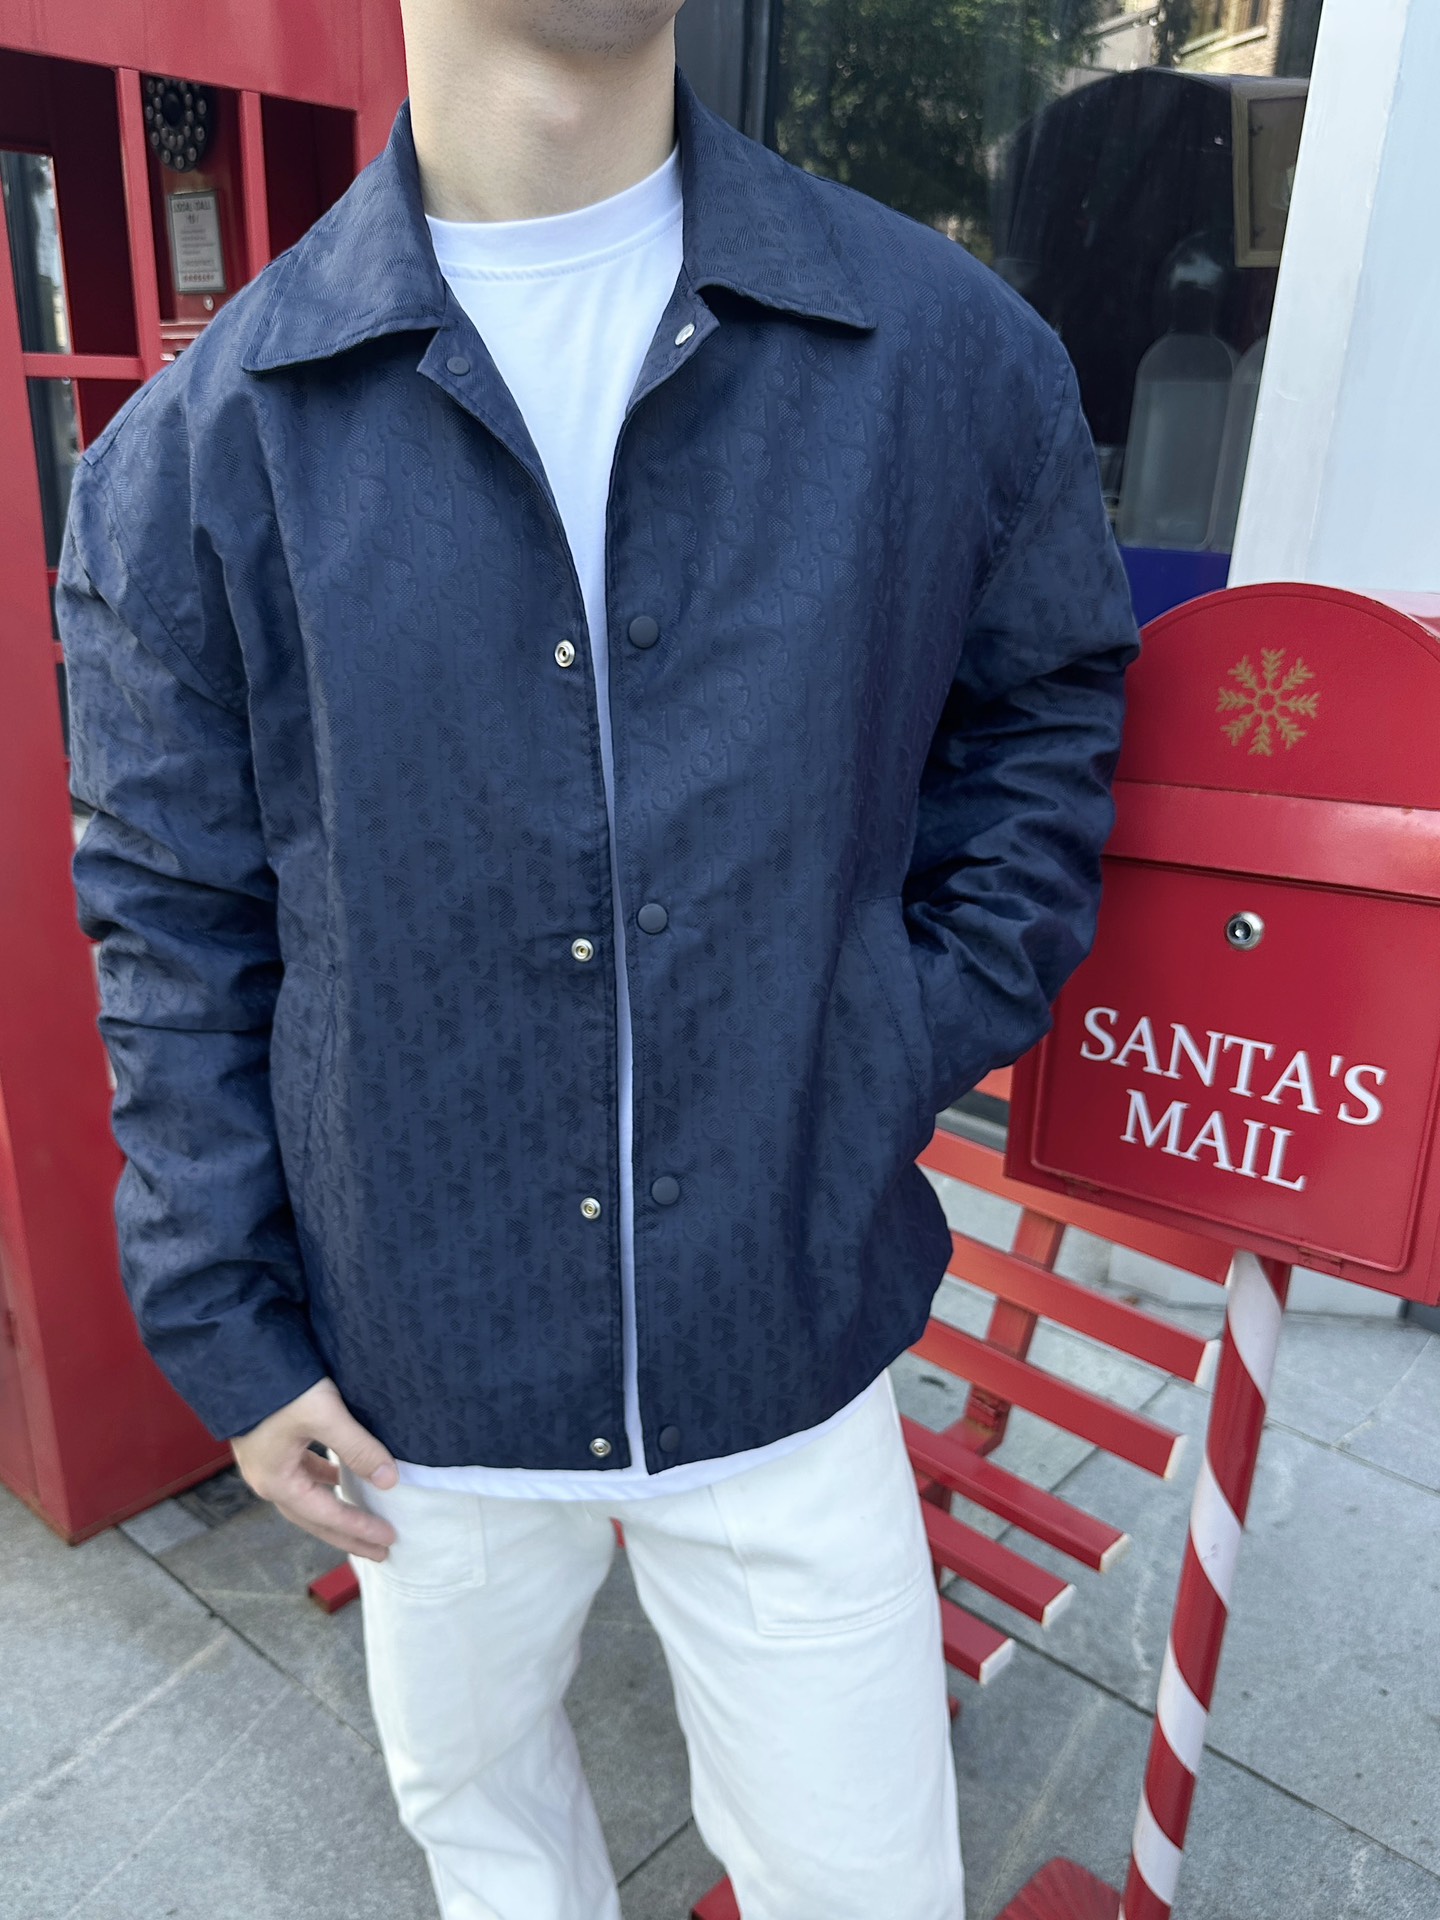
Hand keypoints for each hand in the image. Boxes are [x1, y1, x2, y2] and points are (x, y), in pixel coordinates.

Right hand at [231, 1376, 399, 1561]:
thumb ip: (357, 1447)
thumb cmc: (280, 1386)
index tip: (389, 1540)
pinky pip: (301, 1476)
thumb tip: (390, 1481)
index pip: (327, 1515)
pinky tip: (339, 1478)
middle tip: (381, 1550)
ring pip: (306, 1499)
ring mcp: (265, 1463)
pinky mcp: (269, 1445)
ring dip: (335, 1510)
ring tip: (364, 1519)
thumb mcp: (324, 1414)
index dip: (359, 1529)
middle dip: (347, 1535)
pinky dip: (323, 1483)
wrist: (239, 1357)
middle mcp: (267, 1480)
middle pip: (313, 1519)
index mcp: (277, 1481)